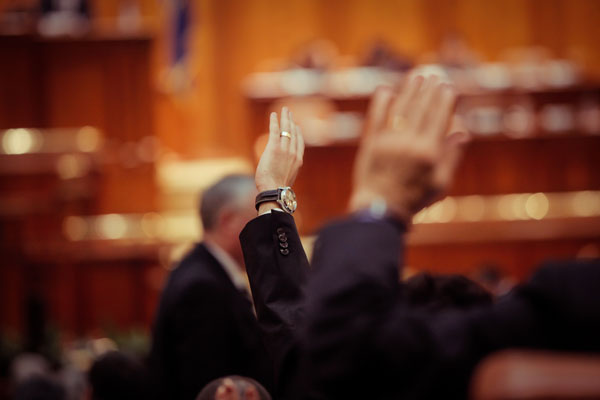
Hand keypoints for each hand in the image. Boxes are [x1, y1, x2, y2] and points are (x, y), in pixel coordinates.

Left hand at [255, 107, 304, 212]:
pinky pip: (275, 130)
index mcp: (298, 160)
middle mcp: (293, 153)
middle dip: (291, 122)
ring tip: (284, 110)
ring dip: (285, 118)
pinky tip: (273, 114)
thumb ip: (286, 171)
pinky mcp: (274, 147)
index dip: (298, 133)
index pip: (299, 143)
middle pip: (294, 133)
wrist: (274, 190)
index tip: (297, 126)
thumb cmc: (277, 188)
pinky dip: (274, 121)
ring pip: (286, 129)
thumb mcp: (286, 179)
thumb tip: (281, 172)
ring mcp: (285, 149)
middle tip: (290, 113)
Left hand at [350, 75, 468, 222]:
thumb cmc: (414, 200)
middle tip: (434, 76)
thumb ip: (451, 157)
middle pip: (421, 109)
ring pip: (401, 109)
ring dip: (409, 90)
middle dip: (429, 90)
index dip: (444, 100)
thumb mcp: (441, 184)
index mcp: (429, 152)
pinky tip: (386, 90)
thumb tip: (462, 132)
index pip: (439, 118)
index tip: (448, 87)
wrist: (380, 211)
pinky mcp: (371, 144)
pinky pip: (376, 118)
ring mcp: (388, 142)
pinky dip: (381, 103)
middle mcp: (409, 143)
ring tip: (416, 77)